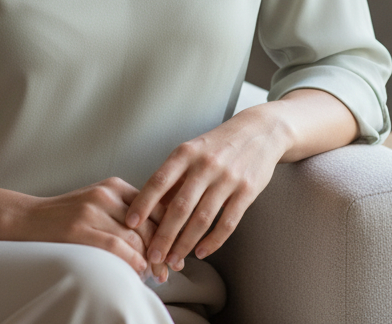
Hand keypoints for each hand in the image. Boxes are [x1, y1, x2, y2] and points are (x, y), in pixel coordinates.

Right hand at [27, 177, 168, 281]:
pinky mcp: (80, 229)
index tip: (178, 250)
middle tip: (172, 269)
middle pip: (148, 223)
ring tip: (157, 275)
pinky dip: (132, 260)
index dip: (170, 230)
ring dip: (149, 260)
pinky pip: (115, 246)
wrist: (28, 218)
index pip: (154, 207)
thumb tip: (157, 235)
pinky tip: (139, 271)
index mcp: (115, 186)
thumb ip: (124, 211)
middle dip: (163, 249)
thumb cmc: (67, 216)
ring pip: (134, 237)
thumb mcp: (98, 203)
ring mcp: (93, 210)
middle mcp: (107, 195)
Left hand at [124, 108, 289, 270]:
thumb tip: (150, 210)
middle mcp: (206, 164)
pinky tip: (200, 252)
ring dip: (186, 243)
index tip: (130, 223)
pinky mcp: (247, 191)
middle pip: (180, 206)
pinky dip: (213, 242)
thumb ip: (174, 178)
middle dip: (164, 235)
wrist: (261, 131)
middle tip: (152, 256)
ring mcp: (228, 178)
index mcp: (186, 153)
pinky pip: (227, 223)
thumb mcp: (193, 151)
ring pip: (202, 218)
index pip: (159, 181)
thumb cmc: (219, 145)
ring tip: (174, 259)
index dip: (143, 203)